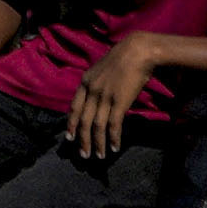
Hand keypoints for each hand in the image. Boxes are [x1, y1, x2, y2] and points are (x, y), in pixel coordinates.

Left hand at [67, 34, 166, 156]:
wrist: (137, 51)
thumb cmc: (122, 59)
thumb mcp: (102, 70)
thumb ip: (97, 84)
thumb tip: (96, 98)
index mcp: (85, 82)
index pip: (74, 107)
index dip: (72, 123)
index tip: (69, 137)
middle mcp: (91, 90)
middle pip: (83, 120)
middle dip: (82, 139)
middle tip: (82, 155)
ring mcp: (104, 96)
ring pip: (96, 126)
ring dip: (97, 143)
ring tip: (98, 156)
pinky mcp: (119, 102)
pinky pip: (113, 125)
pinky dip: (112, 138)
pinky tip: (114, 148)